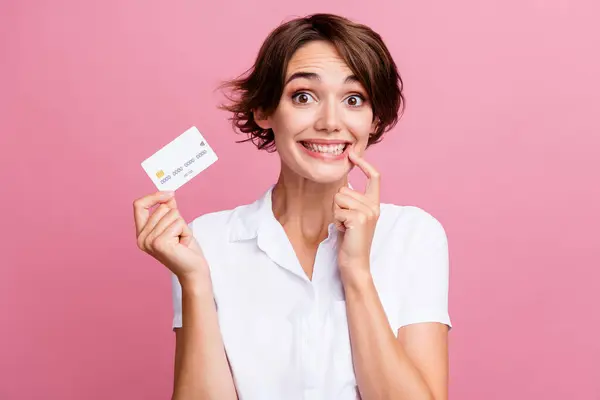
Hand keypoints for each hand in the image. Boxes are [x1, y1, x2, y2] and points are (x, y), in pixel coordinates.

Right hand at [133, 191, 208, 282]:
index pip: (139, 205)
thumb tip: (169, 194)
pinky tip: (184, 245)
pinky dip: (186, 232)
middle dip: (177, 219)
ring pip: (172, 214)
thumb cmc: (185, 249)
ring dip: (183, 227)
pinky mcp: (160, 243)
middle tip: (179, 237)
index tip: (170, 193)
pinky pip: (178, 223)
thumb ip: (169, 210)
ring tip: (181, 242)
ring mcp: (149, 241)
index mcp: (141, 233)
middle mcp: (142, 238)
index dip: (153, 196)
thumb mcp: (175, 225)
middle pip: (162, 208)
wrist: (193, 270)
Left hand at [334, 150, 380, 279]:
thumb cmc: (350, 241)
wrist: (355, 263)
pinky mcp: (358, 219)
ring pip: (339, 199)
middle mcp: (374, 206)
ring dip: (336, 213)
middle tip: (345, 223)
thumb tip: (342, 186)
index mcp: (374, 204)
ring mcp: (368, 212)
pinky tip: (344, 232)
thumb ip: (353, 202)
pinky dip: (336, 222)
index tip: (353, 155)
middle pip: (344, 190)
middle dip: (338, 206)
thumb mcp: (353, 217)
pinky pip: (337, 210)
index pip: (374, 177)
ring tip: (345, 227)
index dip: (364, 164)